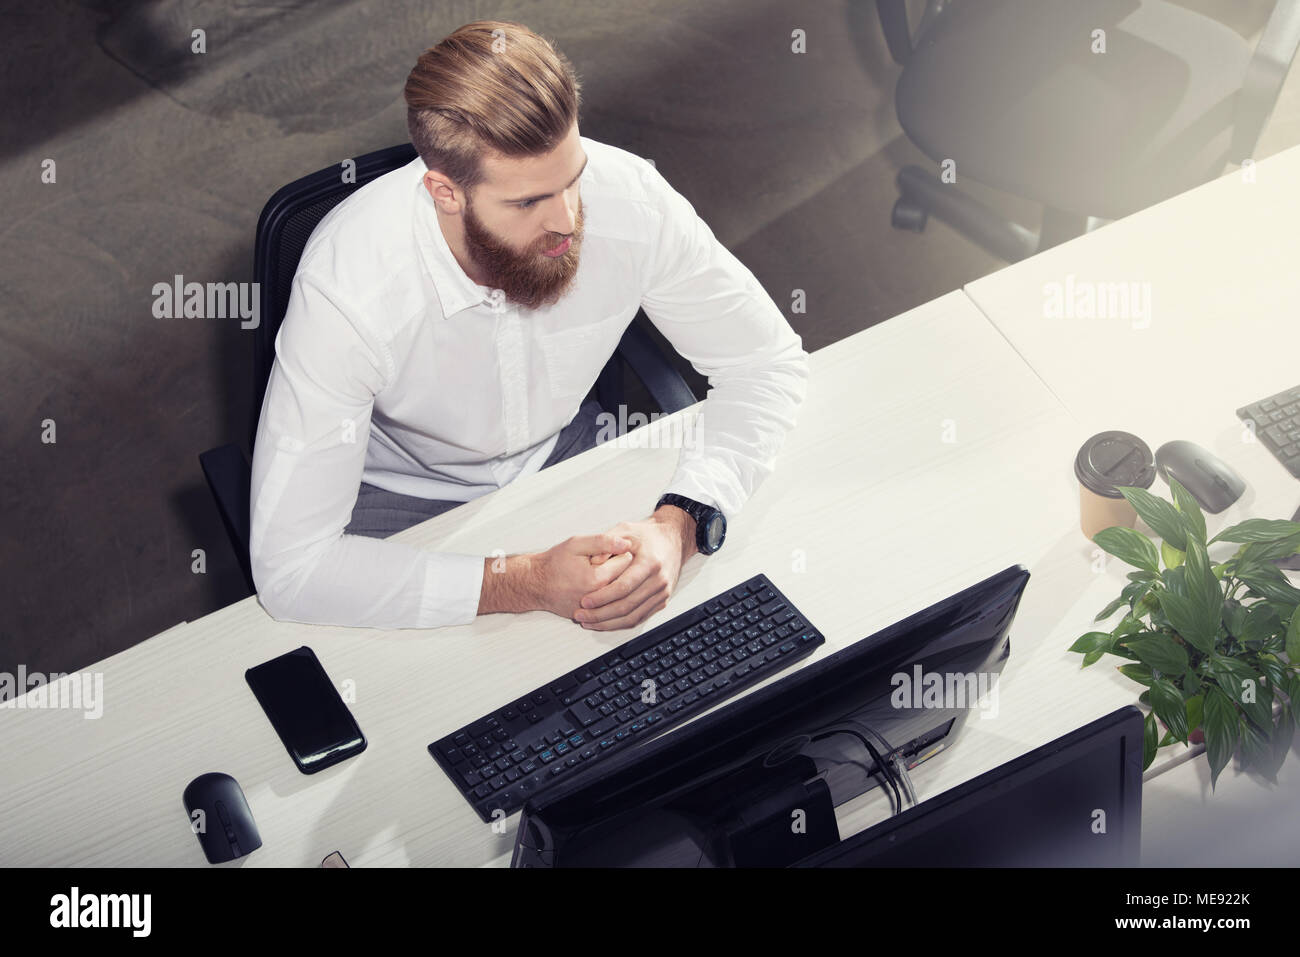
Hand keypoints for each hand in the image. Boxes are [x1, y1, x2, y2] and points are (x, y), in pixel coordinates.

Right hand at [528, 533, 636, 620]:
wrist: (536, 584)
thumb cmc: (554, 564)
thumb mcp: (576, 545)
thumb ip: (603, 542)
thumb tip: (627, 544)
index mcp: (598, 578)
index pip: (627, 560)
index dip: (616, 552)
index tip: (602, 553)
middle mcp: (600, 598)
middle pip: (626, 576)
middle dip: (615, 567)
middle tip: (597, 563)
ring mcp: (596, 610)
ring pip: (619, 590)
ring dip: (611, 580)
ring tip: (593, 574)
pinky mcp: (592, 616)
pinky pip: (609, 602)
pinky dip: (604, 593)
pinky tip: (590, 586)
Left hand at [573, 508, 695, 630]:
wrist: (672, 540)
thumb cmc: (646, 535)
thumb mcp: (625, 530)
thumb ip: (607, 544)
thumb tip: (593, 562)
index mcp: (650, 562)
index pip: (624, 587)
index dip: (602, 597)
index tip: (584, 601)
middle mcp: (659, 580)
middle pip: (627, 606)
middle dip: (600, 614)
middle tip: (581, 615)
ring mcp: (662, 593)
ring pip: (633, 617)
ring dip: (608, 623)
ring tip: (588, 622)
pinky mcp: (661, 601)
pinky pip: (639, 618)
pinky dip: (619, 623)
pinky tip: (604, 622)